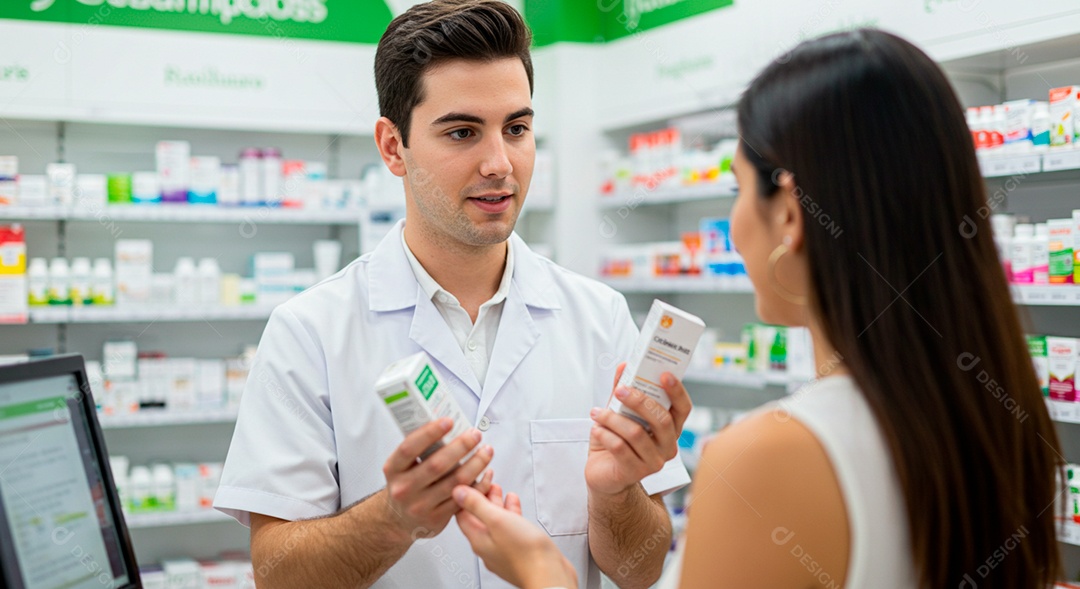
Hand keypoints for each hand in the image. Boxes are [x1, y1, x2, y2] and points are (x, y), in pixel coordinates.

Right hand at [382, 418, 494, 540]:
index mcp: (394, 469)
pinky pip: (463, 498)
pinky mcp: (436, 518)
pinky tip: (486, 472)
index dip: (429, 433)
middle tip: (475, 435)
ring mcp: (420, 505)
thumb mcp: (402, 465)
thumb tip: (446, 424)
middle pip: (437, 465)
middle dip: (461, 447)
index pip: (409, 448)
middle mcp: (404, 488)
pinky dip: (479, 484)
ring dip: (476, 464)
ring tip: (486, 451)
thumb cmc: (406, 484)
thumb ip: (419, 448)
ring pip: (455, 482)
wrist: (398, 519)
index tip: (449, 421)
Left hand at [453, 484, 577, 588]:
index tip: (471, 479)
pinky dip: (510, 512)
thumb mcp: (497, 520)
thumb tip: (458, 492)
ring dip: (495, 503)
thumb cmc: (526, 554)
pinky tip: (514, 504)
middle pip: (478, 517)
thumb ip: (476, 505)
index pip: (462, 514)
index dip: (464, 495)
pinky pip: (509, 527)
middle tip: (484, 481)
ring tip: (497, 488)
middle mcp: (488, 546)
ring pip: (494, 522)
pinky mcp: (518, 550)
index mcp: (478, 539)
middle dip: (481, 496)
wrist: (550, 575)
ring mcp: (503, 550)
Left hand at [585, 363, 691, 495]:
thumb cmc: (615, 440)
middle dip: (638, 401)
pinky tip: (596, 429)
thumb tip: (623, 366)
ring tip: (596, 413)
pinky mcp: (635, 473)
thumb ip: (622, 390)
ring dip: (612, 419)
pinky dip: (605, 435)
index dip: (677, 391)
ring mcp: (654, 462)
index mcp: (670, 429)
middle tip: (619, 390)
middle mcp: (667, 446)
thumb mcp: (618, 412)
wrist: (603, 474)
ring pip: (636, 433)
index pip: (683, 409)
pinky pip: (620, 448)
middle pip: (661, 420)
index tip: (664, 374)